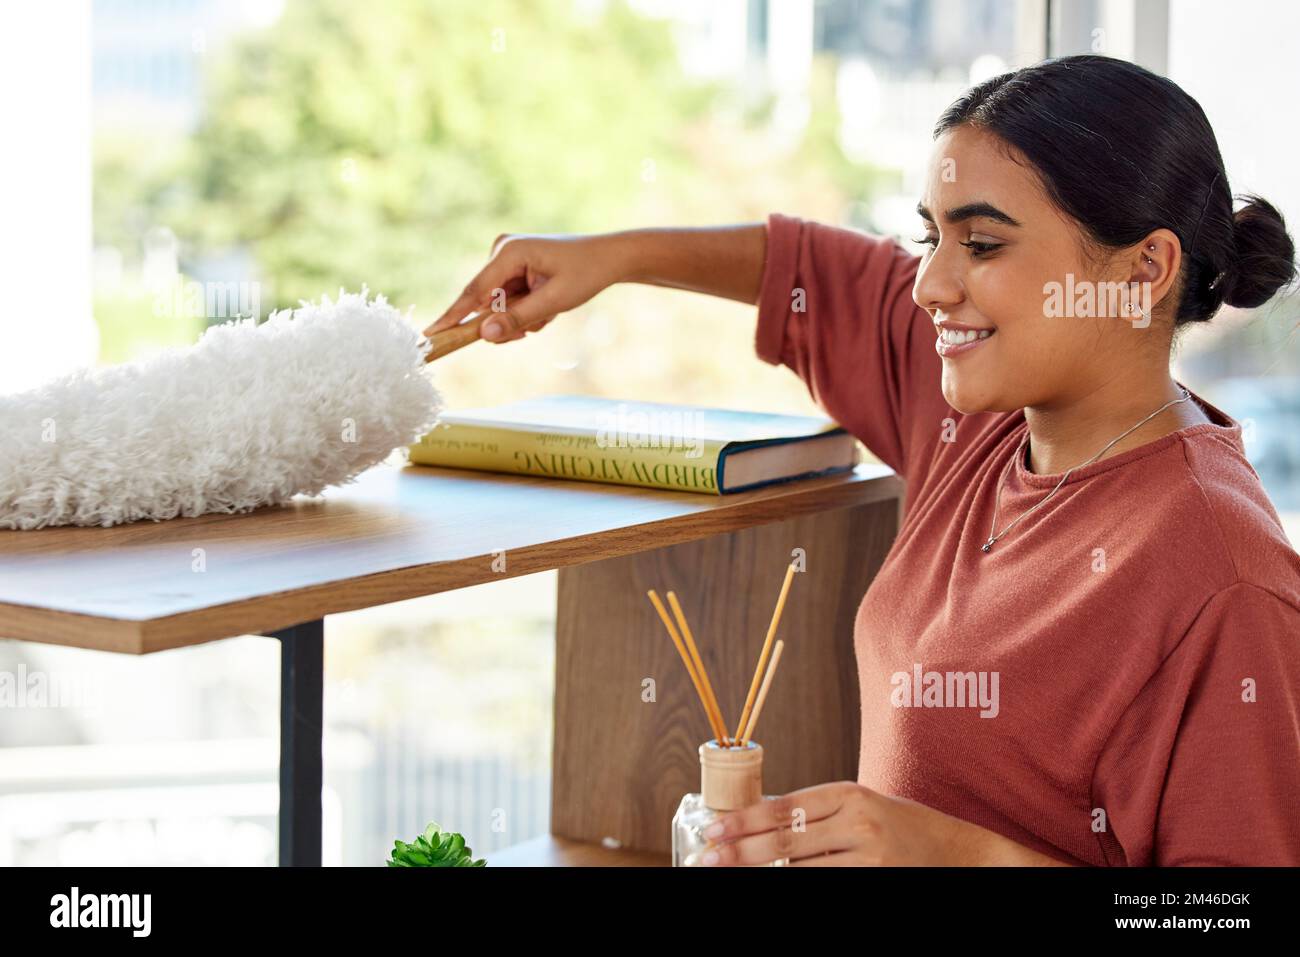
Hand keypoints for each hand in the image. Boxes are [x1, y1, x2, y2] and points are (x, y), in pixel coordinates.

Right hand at [423, 232, 627, 343]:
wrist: (608, 257)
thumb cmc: (585, 274)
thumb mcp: (554, 302)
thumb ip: (518, 318)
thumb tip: (484, 335)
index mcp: (509, 252)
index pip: (473, 292)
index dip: (452, 317)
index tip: (429, 336)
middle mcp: (501, 251)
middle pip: (486, 304)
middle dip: (509, 322)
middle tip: (537, 326)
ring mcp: (505, 259)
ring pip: (497, 307)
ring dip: (521, 318)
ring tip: (548, 312)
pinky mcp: (511, 268)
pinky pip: (507, 301)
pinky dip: (526, 311)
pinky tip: (546, 304)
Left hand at [698, 781, 1073, 865]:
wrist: (964, 853)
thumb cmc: (906, 828)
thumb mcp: (864, 806)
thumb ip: (819, 813)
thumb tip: (761, 823)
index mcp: (850, 794)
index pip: (784, 807)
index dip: (743, 819)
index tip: (712, 828)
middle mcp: (858, 823)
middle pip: (784, 840)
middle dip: (739, 851)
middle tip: (706, 856)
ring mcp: (870, 858)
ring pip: (799, 871)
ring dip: (760, 874)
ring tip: (728, 873)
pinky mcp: (878, 882)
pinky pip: (826, 889)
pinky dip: (793, 888)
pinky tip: (772, 887)